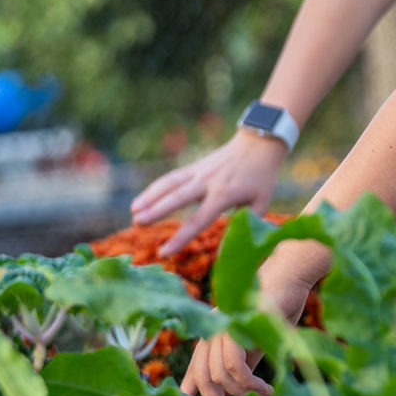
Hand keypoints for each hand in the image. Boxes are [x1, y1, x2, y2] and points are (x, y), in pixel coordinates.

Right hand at [131, 131, 287, 255]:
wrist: (259, 143)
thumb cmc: (261, 177)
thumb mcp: (262, 202)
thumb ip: (247, 223)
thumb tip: (233, 247)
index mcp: (226, 194)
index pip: (199, 219)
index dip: (181, 237)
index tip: (164, 252)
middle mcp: (208, 182)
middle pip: (178, 197)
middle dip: (156, 210)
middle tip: (137, 223)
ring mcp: (199, 171)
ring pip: (169, 184)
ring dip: (149, 197)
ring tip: (133, 212)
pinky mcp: (194, 166)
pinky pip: (171, 178)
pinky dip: (155, 188)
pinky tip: (140, 200)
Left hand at [180, 249, 314, 395]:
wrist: (290, 276)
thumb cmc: (277, 307)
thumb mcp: (257, 342)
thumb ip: (243, 363)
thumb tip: (235, 391)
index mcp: (211, 335)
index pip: (193, 373)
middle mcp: (210, 332)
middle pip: (202, 379)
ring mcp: (221, 328)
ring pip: (219, 376)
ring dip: (244, 393)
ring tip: (265, 394)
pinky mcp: (236, 326)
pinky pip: (235, 365)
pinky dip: (250, 383)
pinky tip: (267, 387)